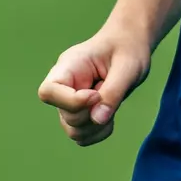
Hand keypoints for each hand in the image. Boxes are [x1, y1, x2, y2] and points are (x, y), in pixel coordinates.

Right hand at [37, 27, 150, 146]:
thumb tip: (98, 120)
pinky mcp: (81, 113)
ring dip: (97, 126)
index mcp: (69, 66)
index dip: (70, 101)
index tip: (96, 95)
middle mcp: (65, 86)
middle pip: (66, 116)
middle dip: (93, 113)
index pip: (49, 91)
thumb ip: (113, 92)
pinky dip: (99, 132)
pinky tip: (111, 114)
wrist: (131, 45)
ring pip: (73, 130)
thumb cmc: (128, 49)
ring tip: (113, 104)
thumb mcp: (128, 66)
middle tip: (113, 96)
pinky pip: (83, 136)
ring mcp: (71, 102)